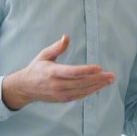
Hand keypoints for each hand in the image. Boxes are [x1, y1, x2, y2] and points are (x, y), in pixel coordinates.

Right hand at [1, 35, 115, 109]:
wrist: (25, 88)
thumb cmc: (36, 68)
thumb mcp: (44, 55)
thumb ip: (57, 47)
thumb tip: (66, 37)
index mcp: (52, 72)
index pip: (72, 72)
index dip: (87, 71)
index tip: (99, 67)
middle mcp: (57, 85)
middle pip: (81, 83)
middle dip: (98, 79)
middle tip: (111, 75)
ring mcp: (60, 94)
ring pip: (83, 90)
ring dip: (98, 86)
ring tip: (110, 80)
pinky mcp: (63, 99)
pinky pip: (80, 96)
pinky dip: (91, 91)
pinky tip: (100, 86)